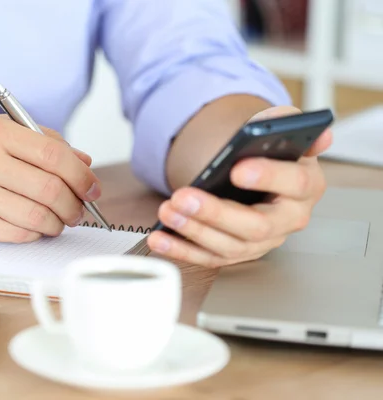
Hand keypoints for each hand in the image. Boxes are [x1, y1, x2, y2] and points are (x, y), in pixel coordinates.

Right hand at [0, 114, 99, 241]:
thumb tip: (83, 162)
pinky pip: (17, 234)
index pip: (54, 156)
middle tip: (79, 209)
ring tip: (60, 220)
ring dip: (59, 223)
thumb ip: (40, 141)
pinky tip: (36, 227)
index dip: (82, 176)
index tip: (92, 187)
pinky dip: (36, 233)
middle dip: (75, 204)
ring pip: (37, 216)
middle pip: (50, 190)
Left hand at [147, 106, 332, 267]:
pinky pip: (208, 257)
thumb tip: (307, 128)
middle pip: (257, 226)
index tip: (237, 169)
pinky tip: (159, 239)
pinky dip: (181, 250)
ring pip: (230, 246)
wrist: (257, 172)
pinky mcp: (236, 252)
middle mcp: (288, 219)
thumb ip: (286, 124)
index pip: (296, 183)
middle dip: (216, 213)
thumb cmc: (270, 153)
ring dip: (193, 231)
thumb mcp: (279, 131)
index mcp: (306, 186)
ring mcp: (262, 241)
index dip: (268, 177)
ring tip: (167, 211)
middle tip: (184, 197)